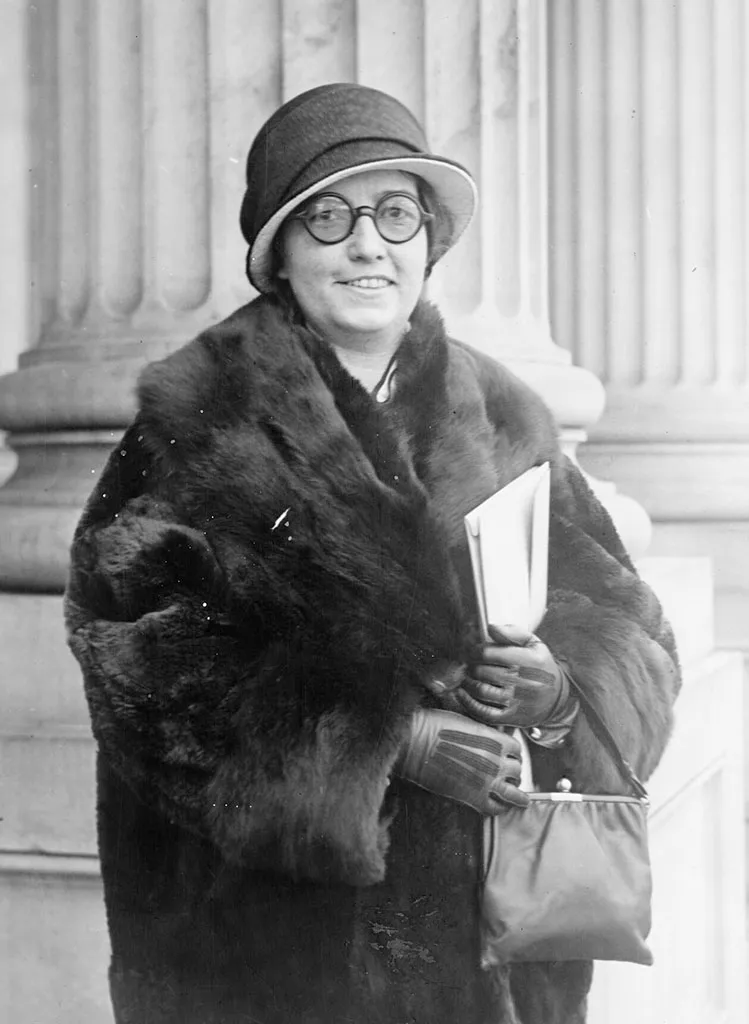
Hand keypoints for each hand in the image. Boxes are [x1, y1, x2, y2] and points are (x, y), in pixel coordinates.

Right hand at [396, 708, 528, 812]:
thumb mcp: (467, 723)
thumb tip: (489, 743)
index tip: (508, 758)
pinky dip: (499, 808)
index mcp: (496, 740)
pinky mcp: (474, 797)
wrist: (416, 743)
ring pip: (514, 792)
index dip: (512, 755)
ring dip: (515, 794)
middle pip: (516, 771)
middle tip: (507, 776)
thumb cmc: (435, 726)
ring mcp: (487, 780)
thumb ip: (484, 735)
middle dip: (513, 773)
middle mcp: (497, 761)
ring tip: (518, 798)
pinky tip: (497, 806)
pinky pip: (496, 808)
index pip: (516, 750)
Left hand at [456, 624, 568, 728]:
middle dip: (471, 666)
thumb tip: (490, 627)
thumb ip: (512, 633)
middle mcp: (524, 682)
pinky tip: (463, 694)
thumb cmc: (540, 666)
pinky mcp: (511, 717)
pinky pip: (484, 712)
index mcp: (529, 661)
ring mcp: (517, 701)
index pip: (489, 653)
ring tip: (466, 676)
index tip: (474, 651)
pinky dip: (469, 703)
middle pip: (483, 671)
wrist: (557, 699)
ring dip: (468, 682)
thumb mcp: (534, 644)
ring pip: (481, 690)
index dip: (475, 650)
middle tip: (469, 664)